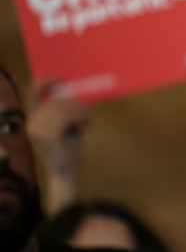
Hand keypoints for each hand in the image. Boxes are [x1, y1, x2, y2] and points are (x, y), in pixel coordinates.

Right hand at [25, 78, 89, 214]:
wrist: (66, 173)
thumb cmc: (68, 151)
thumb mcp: (67, 126)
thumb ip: (65, 111)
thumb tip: (71, 92)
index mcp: (35, 118)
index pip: (31, 92)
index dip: (45, 81)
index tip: (61, 78)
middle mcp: (31, 122)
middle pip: (57, 100)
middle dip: (77, 105)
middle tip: (87, 116)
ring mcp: (36, 129)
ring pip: (64, 108)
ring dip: (81, 113)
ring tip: (87, 123)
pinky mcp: (46, 136)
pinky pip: (67, 117)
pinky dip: (80, 119)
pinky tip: (85, 127)